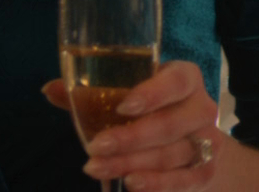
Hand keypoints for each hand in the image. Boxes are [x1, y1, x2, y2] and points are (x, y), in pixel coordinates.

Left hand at [41, 61, 222, 190]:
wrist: (189, 140)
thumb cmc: (150, 111)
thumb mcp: (124, 96)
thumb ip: (90, 94)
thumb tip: (49, 89)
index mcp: (184, 77)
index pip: (175, 82)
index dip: (152, 94)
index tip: (122, 107)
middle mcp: (202, 106)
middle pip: (170, 124)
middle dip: (129, 139)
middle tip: (95, 147)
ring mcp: (209, 139)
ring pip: (172, 155)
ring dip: (132, 164)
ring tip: (97, 168)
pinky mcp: (208, 168)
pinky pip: (184, 180)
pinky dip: (157, 184)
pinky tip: (131, 184)